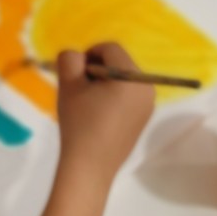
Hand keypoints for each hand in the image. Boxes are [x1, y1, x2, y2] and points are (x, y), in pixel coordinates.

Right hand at [56, 42, 154, 183]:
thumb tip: (77, 55)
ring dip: (103, 83)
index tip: (75, 75)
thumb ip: (70, 59)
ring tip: (88, 104)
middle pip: (119, 63)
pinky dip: (112, 96)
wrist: (89, 166)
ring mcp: (148, 105)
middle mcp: (147, 88)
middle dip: (97, 70)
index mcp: (131, 78)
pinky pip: (128, 95)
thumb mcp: (68, 86)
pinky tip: (98, 115)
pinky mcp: (143, 118)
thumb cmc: (79, 124)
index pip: (110, 49)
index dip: (88, 55)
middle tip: (80, 90)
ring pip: (122, 79)